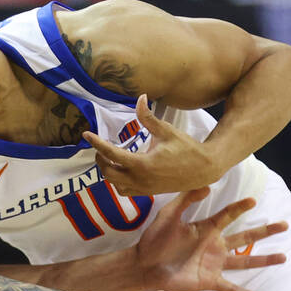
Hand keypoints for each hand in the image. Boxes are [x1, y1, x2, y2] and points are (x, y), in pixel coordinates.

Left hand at [84, 94, 222, 194]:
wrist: (204, 169)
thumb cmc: (187, 148)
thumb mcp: (167, 131)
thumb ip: (148, 118)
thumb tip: (140, 97)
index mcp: (143, 164)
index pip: (111, 154)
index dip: (97, 143)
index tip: (86, 134)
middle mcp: (140, 179)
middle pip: (108, 172)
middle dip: (101, 160)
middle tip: (100, 148)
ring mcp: (143, 188)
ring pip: (114, 184)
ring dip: (108, 172)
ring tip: (109, 158)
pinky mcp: (148, 192)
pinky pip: (124, 191)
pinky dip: (117, 182)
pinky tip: (121, 170)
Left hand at [135, 187, 287, 290]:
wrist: (144, 266)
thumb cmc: (154, 239)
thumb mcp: (168, 215)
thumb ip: (185, 200)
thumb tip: (206, 186)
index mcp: (206, 228)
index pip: (228, 215)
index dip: (240, 208)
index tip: (254, 201)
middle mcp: (215, 245)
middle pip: (246, 237)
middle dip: (265, 231)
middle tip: (285, 224)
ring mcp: (214, 264)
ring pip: (245, 261)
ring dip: (264, 259)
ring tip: (284, 257)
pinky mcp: (210, 281)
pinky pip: (232, 288)